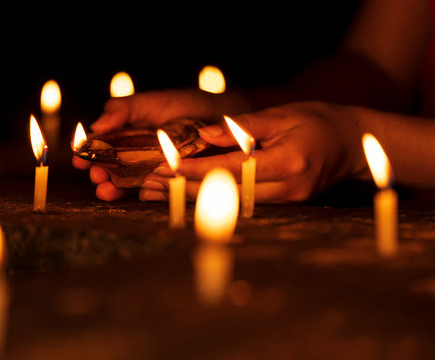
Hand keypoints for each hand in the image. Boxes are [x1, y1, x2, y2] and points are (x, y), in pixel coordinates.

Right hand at [73, 89, 229, 200]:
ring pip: (127, 181)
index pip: (101, 146)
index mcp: (127, 133)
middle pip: (111, 167)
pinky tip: (135, 195)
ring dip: (113, 187)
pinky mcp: (170, 179)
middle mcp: (136, 153)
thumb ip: (122, 110)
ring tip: (106, 190)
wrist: (222, 115)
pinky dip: (142, 193)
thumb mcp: (150, 102)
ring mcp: (152, 168)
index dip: (88, 153)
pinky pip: (153, 189)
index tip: (79, 159)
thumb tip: (96, 126)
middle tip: (95, 177)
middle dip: (99, 174)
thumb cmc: (185, 104)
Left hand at [140, 101, 364, 202]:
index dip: (196, 170)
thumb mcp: (282, 115)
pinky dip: (213, 200)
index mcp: (288, 162)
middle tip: (150, 185)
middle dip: (185, 190)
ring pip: (231, 204)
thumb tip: (203, 135)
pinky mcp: (287, 207)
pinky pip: (243, 205)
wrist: (353, 144)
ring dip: (194, 199)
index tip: (166, 167)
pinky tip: (188, 196)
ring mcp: (289, 203)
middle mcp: (288, 189)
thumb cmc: (318, 121)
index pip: (232, 169)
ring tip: (159, 193)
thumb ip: (242, 127)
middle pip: (226, 194)